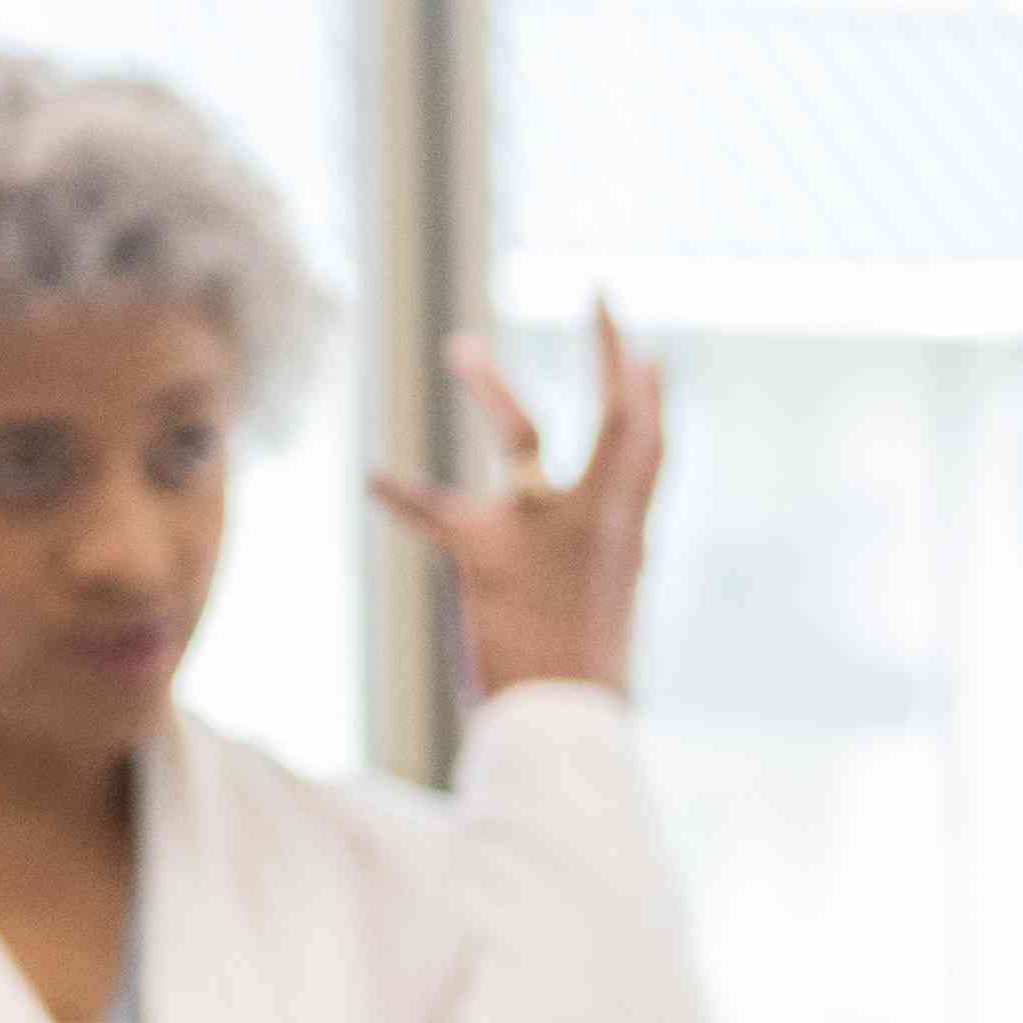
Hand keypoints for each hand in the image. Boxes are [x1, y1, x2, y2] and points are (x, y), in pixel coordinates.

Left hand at [378, 306, 665, 704]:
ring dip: (491, 387)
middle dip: (611, 351)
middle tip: (603, 292)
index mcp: (627, 537)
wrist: (568, 730)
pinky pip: (434, 510)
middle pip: (617, 418)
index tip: (649, 356)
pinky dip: (400, 496)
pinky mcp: (489, 554)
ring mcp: (547, 532)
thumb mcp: (606, 620)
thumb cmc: (581, 692)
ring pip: (525, 435)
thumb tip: (607, 560)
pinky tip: (370, 478)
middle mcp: (599, 521)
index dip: (651, 399)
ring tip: (460, 345)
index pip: (650, 451)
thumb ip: (602, 573)